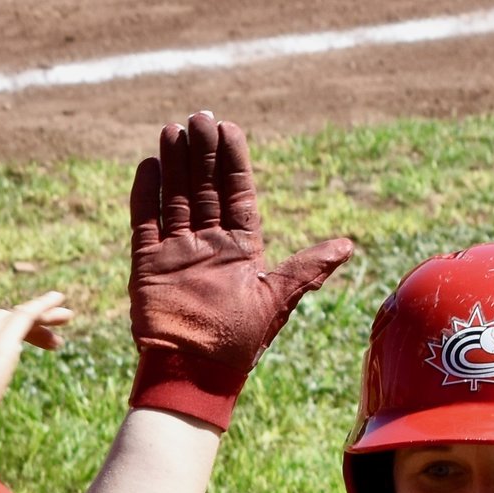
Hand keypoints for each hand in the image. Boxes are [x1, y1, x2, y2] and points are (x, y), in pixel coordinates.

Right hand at [128, 112, 353, 429]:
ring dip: (175, 164)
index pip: (237, 193)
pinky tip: (150, 166)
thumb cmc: (239, 342)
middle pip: (204, 188)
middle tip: (199, 117)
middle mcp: (208, 245)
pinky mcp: (148, 265)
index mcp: (240, 248)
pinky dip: (146, 196)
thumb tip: (347, 246)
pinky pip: (146, 223)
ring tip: (173, 129)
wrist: (195, 374)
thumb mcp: (278, 299)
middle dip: (202, 153)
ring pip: (176, 197)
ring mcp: (177, 253)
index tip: (230, 129)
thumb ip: (307, 268)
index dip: (233, 161)